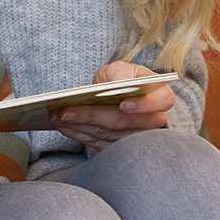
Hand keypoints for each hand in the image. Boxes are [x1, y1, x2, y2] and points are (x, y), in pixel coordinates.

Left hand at [54, 61, 173, 153]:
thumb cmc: (120, 79)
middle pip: (125, 123)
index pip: (163, 101)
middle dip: (93, 116)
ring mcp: (137, 139)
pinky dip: (79, 135)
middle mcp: (153, 121)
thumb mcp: (120, 69)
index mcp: (160, 96)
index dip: (144, 105)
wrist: (115, 96)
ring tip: (57, 117)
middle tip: (65, 111)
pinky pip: (99, 145)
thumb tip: (117, 85)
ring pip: (109, 136)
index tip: (123, 105)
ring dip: (80, 126)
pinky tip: (63, 126)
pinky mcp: (120, 151)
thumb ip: (120, 74)